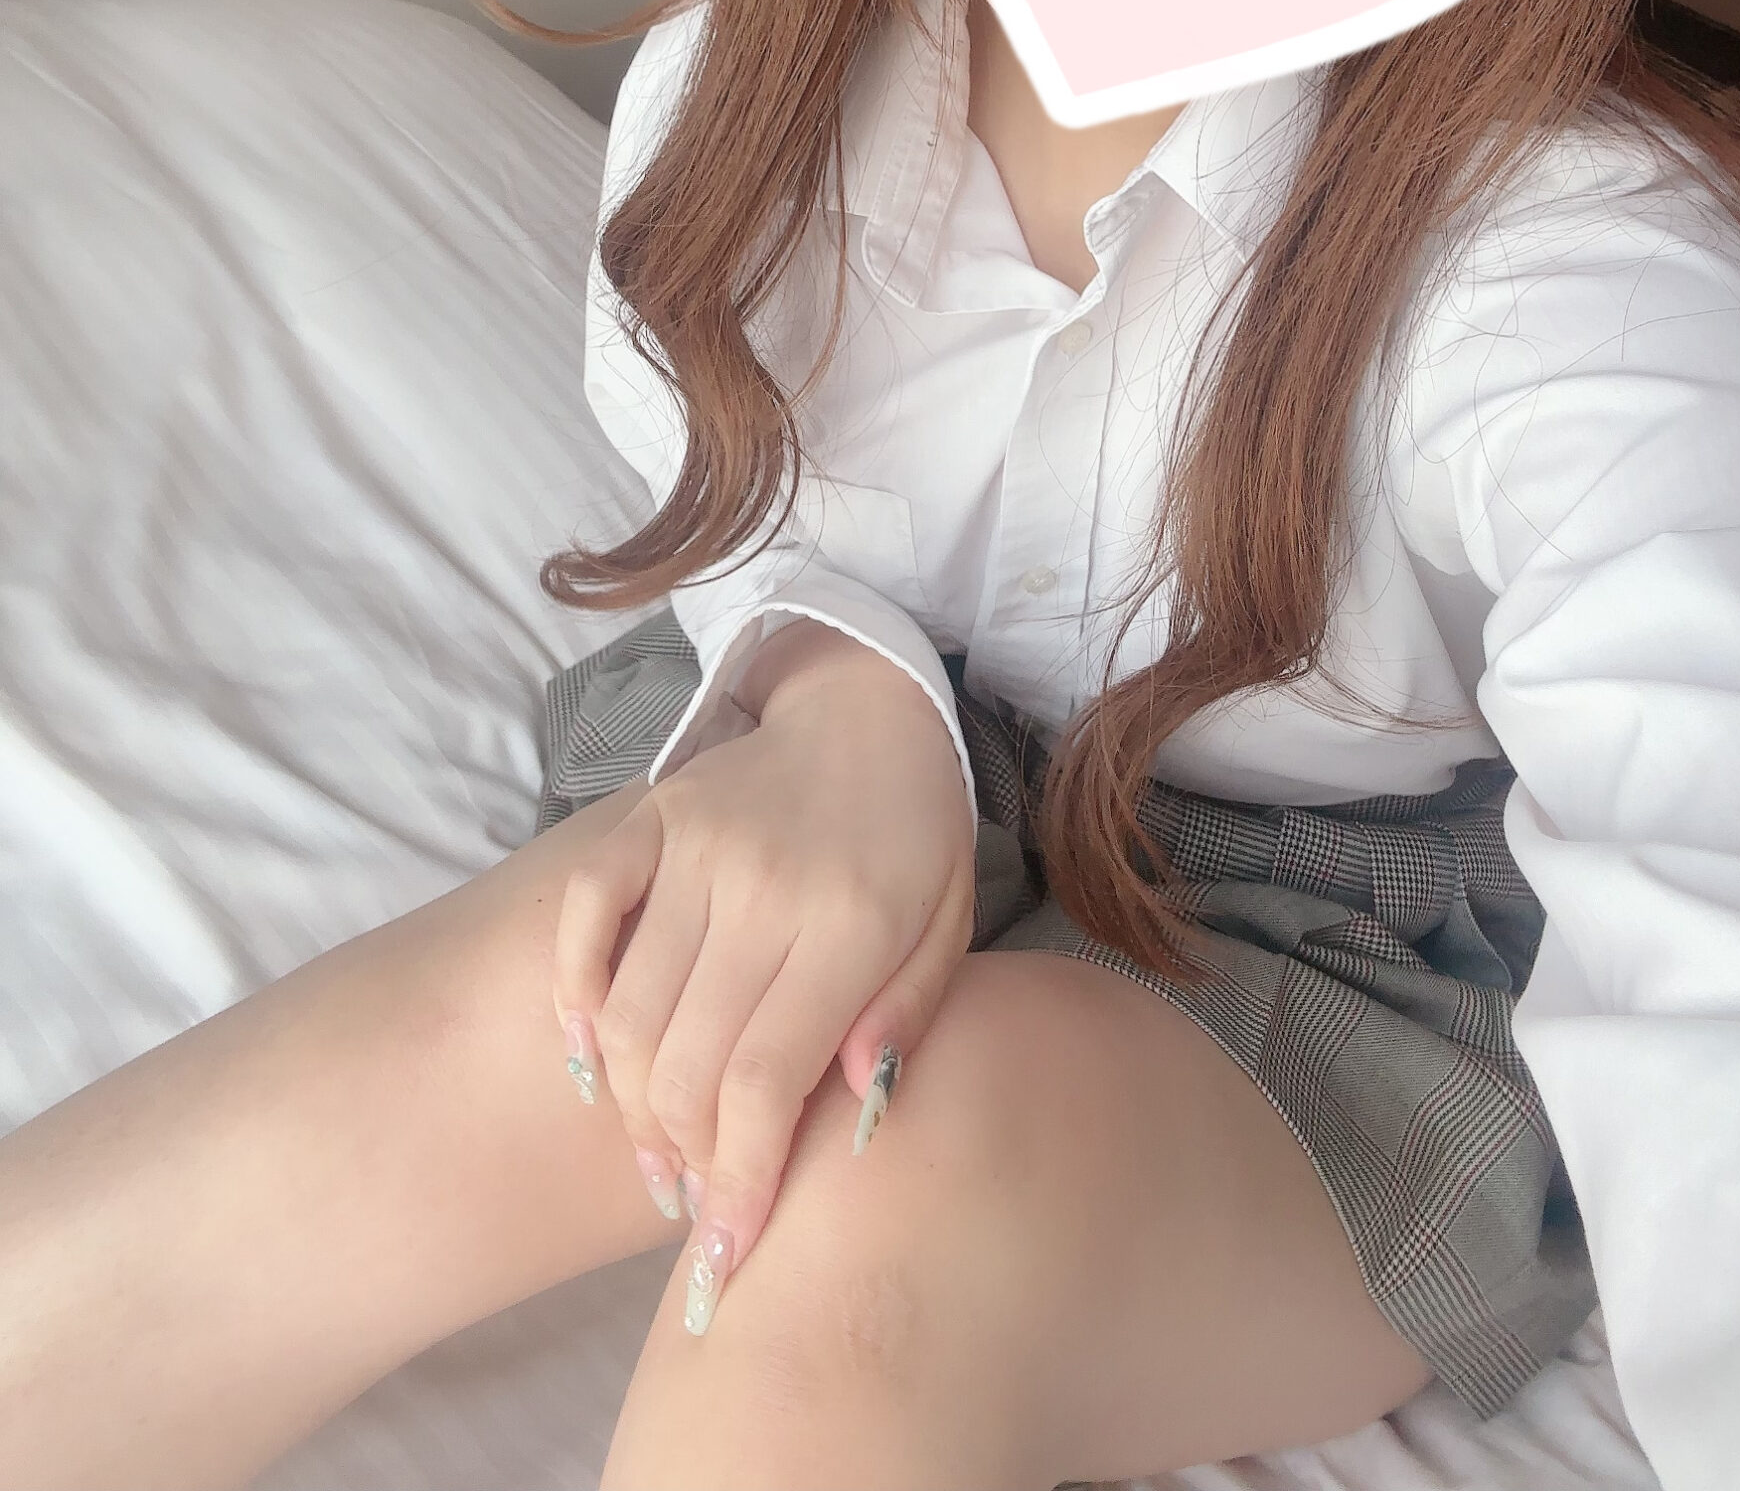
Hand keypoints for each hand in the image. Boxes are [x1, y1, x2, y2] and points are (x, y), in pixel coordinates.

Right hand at [550, 623, 974, 1323]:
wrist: (869, 704)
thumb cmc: (916, 832)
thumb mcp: (948, 923)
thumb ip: (909, 1014)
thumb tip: (861, 1109)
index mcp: (849, 919)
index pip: (767, 1078)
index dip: (740, 1179)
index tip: (725, 1252)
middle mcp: (763, 884)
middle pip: (687, 1061)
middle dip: (683, 1158)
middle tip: (692, 1202)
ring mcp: (695, 845)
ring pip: (630, 1009)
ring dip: (632, 1103)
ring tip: (657, 1151)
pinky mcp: (648, 817)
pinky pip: (586, 915)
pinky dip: (575, 994)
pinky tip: (592, 1057)